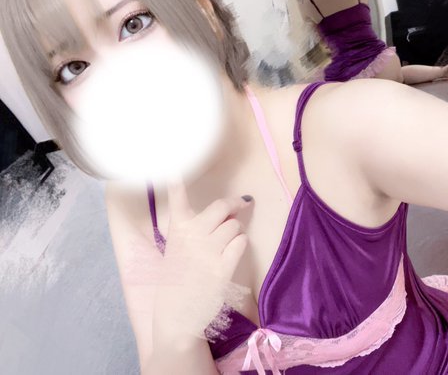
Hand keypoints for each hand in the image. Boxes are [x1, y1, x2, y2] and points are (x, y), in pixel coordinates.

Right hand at [151, 180, 250, 345]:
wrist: (177, 316)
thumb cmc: (176, 282)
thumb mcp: (176, 250)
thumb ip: (192, 230)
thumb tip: (223, 213)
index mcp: (177, 230)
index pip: (177, 198)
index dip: (177, 179)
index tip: (175, 163)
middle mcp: (192, 236)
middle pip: (221, 207)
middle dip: (234, 204)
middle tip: (241, 203)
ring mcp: (208, 251)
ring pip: (234, 226)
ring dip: (236, 230)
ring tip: (228, 242)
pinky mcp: (222, 267)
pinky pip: (241, 243)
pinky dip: (240, 245)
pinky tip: (232, 253)